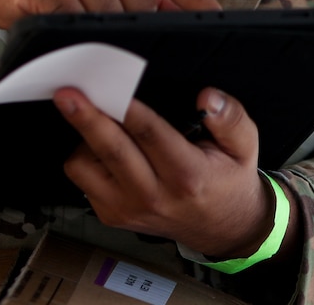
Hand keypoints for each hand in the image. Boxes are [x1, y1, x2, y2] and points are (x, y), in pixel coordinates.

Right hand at [0, 0, 218, 49]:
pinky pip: (76, 24)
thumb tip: (173, 18)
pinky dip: (80, 44)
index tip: (221, 23)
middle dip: (141, 36)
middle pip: (140, 4)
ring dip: (108, 45)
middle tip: (143, 64)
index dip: (197, 1)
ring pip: (110, 18)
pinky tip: (77, 55)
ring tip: (105, 63)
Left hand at [55, 85, 284, 259]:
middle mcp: (153, 196)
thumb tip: (208, 97)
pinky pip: (82, 180)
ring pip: (86, 167)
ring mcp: (127, 210)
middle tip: (68, 93)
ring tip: (100, 119)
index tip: (111, 85)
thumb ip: (230, 118)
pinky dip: (87, 157)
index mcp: (187, 176)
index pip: (150, 135)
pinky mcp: (111, 216)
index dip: (127, 108)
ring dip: (85, 138)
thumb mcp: (245, 146)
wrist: (221, 227)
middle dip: (86, 117)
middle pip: (111, 150)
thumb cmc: (228, 179)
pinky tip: (104, 145)